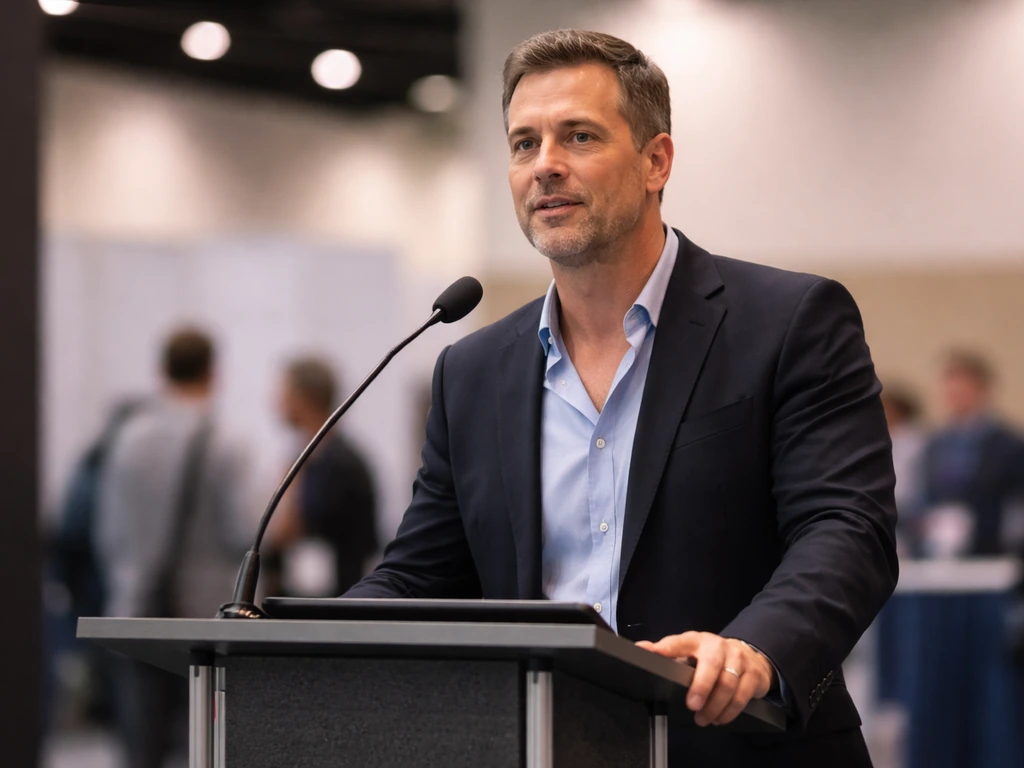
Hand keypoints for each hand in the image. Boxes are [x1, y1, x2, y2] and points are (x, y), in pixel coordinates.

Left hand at [636, 632, 773, 726]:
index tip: (652, 653)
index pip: (679, 642)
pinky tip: (720, 718)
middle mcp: (719, 647)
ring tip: (703, 719)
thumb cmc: (713, 658)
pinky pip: (742, 696)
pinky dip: (729, 711)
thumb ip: (670, 654)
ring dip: (714, 706)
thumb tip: (641, 650)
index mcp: (697, 641)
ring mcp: (739, 659)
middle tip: (692, 706)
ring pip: (728, 684)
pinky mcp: (754, 674)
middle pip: (710, 665)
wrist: (751, 656)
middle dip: (701, 686)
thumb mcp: (692, 652)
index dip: (666, 648)